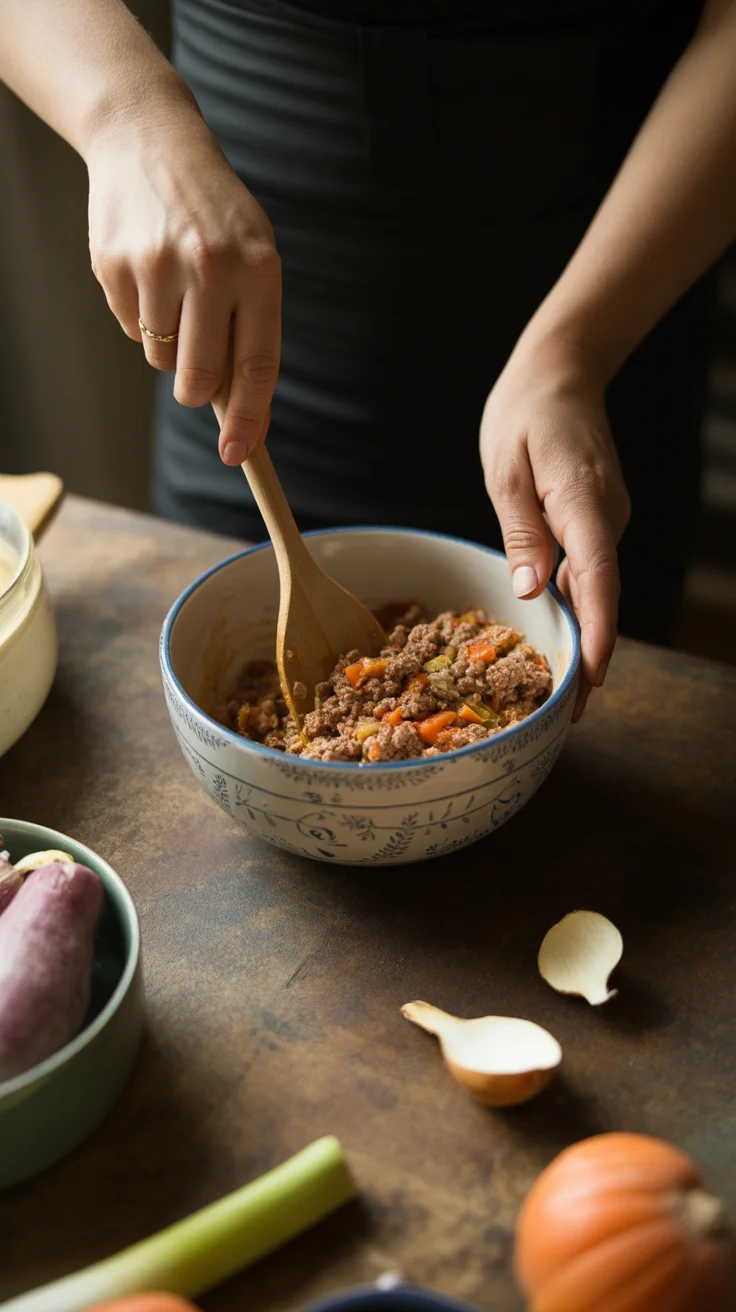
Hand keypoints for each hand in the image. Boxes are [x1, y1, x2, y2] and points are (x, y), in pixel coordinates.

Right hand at [86, 87, 279, 463]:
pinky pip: (128, 329)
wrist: (150, 140)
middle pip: (199, 378)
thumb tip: (245, 415)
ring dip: (166, 345)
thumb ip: (252, 330)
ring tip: (174, 292)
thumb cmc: (215, 216)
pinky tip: (147, 274)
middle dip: (196, 391)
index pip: (257, 365)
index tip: (239, 454)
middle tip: (195, 375)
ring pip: (159, 358)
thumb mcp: (254, 257)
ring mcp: (157, 264)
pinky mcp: (113, 264)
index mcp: (259, 269)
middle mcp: (210, 266)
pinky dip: (139, 316)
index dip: (248, 418)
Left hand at [480, 337, 630, 718]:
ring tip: (559, 694)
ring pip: (596, 586)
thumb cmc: (523, 413)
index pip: (598, 576)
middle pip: (602, 594)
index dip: (598, 631)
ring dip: (582, 636)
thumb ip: (520, 530)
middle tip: (566, 714)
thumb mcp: (505, 467)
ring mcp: (607, 520)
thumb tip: (530, 590)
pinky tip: (558, 639)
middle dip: (590, 655)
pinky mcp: (597, 521)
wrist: (560, 373)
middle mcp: (606, 516)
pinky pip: (589, 571)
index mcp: (583, 501)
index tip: (593, 677)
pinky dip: (577, 606)